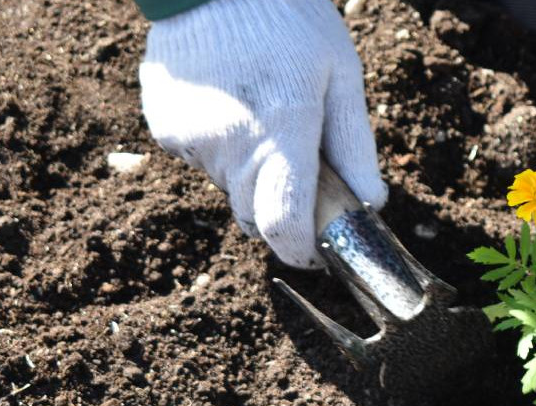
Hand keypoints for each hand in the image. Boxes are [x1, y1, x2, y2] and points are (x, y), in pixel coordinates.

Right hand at [139, 0, 386, 268]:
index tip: (317, 252)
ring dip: (252, 176)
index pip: (283, 224)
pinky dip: (222, 152)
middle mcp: (230, 144)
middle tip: (302, 171)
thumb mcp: (340, 74)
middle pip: (256, 217)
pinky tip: (232, 108)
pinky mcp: (165, 129)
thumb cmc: (289, 20)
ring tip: (266, 120)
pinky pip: (202, 163)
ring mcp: (192, 138)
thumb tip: (370, 205)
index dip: (302, 250)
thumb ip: (354, 146)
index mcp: (281, 131)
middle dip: (282, 210)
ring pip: (229, 190)